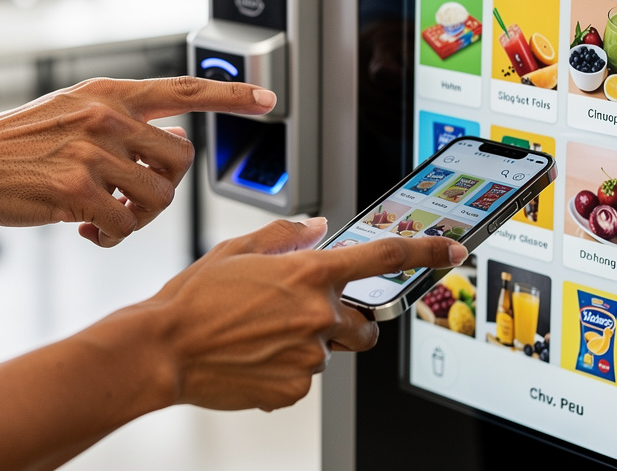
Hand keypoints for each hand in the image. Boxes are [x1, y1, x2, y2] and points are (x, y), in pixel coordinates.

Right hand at [0, 76, 275, 245]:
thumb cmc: (14, 144)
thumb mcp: (70, 111)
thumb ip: (119, 120)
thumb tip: (167, 139)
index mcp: (109, 94)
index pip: (185, 88)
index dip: (232, 94)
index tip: (267, 98)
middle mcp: (106, 117)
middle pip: (180, 160)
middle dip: (164, 188)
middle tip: (129, 200)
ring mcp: (92, 152)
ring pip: (157, 198)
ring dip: (137, 218)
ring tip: (105, 217)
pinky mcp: (76, 189)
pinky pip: (124, 225)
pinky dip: (111, 236)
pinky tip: (87, 230)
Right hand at [146, 217, 466, 411]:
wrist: (164, 349)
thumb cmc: (193, 299)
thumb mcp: (239, 250)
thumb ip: (287, 236)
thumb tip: (318, 228)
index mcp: (309, 272)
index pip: (383, 258)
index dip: (425, 252)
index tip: (451, 250)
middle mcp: (317, 314)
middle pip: (364, 325)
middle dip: (347, 323)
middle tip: (308, 317)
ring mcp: (309, 355)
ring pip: (329, 352)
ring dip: (308, 344)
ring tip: (261, 337)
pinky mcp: (295, 387)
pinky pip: (306, 378)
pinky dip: (287, 369)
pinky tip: (253, 357)